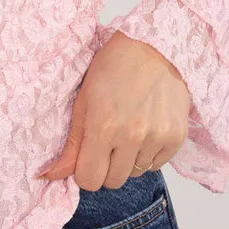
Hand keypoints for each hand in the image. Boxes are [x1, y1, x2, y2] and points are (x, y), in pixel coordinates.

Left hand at [36, 31, 190, 188]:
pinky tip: (146, 128)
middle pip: (113, 182)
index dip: (85, 171)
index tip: (87, 157)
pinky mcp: (177, 137)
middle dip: (106, 168)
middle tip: (107, 142)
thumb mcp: (84, 100)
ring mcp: (157, 137)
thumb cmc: (114, 67)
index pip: (89, 180)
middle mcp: (132, 135)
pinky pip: (157, 165)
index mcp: (103, 126)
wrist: (154, 46)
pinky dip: (148, 154)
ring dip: (128, 159)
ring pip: (135, 173)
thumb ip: (71, 144)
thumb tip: (51, 176)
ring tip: (128, 129)